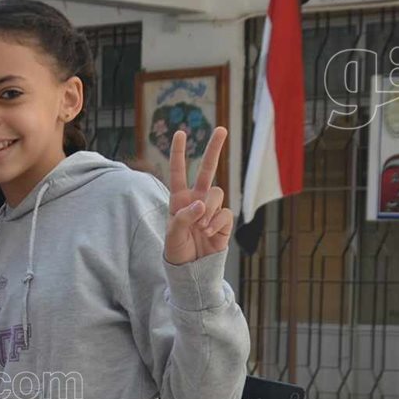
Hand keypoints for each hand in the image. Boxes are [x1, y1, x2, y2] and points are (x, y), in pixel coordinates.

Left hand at [165, 126, 233, 265]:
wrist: (193, 269)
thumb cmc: (177, 251)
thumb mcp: (172, 235)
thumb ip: (183, 217)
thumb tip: (201, 203)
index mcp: (179, 199)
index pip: (178, 172)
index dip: (179, 153)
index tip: (180, 133)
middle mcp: (197, 200)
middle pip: (208, 169)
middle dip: (214, 149)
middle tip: (221, 129)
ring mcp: (212, 209)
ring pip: (217, 193)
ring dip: (209, 209)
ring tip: (200, 228)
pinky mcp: (224, 220)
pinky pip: (225, 212)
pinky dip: (216, 222)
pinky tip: (209, 233)